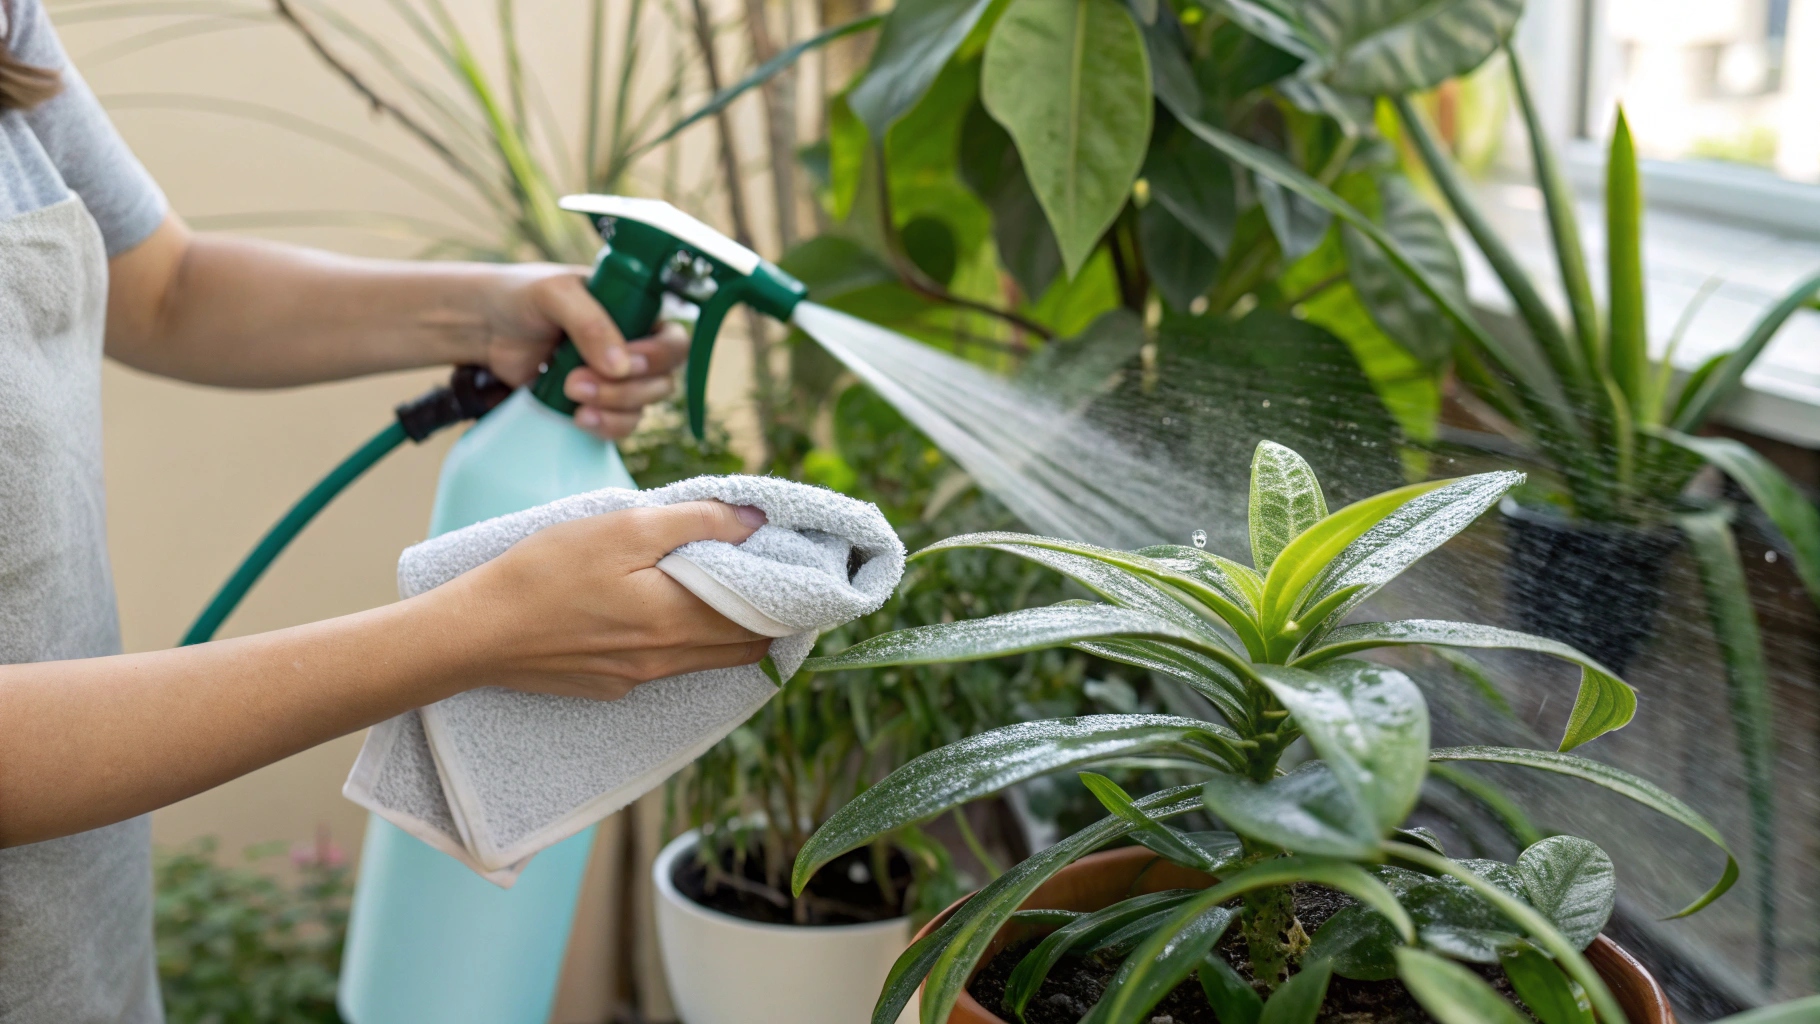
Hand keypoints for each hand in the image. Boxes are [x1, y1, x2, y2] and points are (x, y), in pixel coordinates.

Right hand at [435, 501, 772, 700]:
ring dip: (725, 628)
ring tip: (718, 588)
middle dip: (765, 614)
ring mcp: (639, 679)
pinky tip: (659, 610)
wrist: (476, 633)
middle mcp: (667, 660)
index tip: (788, 563)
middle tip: (762, 574)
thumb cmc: (545, 573)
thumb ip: (695, 522)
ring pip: (708, 658)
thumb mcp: (622, 528)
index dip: (784, 592)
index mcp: (678, 620)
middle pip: (745, 645)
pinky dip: (681, 641)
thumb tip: (754, 520)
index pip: (762, 617)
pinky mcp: (612, 685)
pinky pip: (667, 666)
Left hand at [477, 264, 690, 439]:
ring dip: (613, 407)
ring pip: (643, 407)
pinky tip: (578, 418)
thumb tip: (621, 366)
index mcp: (635, 311)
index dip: (659, 357)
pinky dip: (605, 426)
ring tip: (571, 393)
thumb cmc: (519, 296)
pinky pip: (620, 425)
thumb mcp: (555, 293)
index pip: (673, 340)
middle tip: (578, 381)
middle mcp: (633, 346)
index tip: (626, 363)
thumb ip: (590, 323)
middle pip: (663, 381)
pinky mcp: (595, 404)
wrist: (481, 326)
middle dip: (626, 388)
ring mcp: (615, 379)